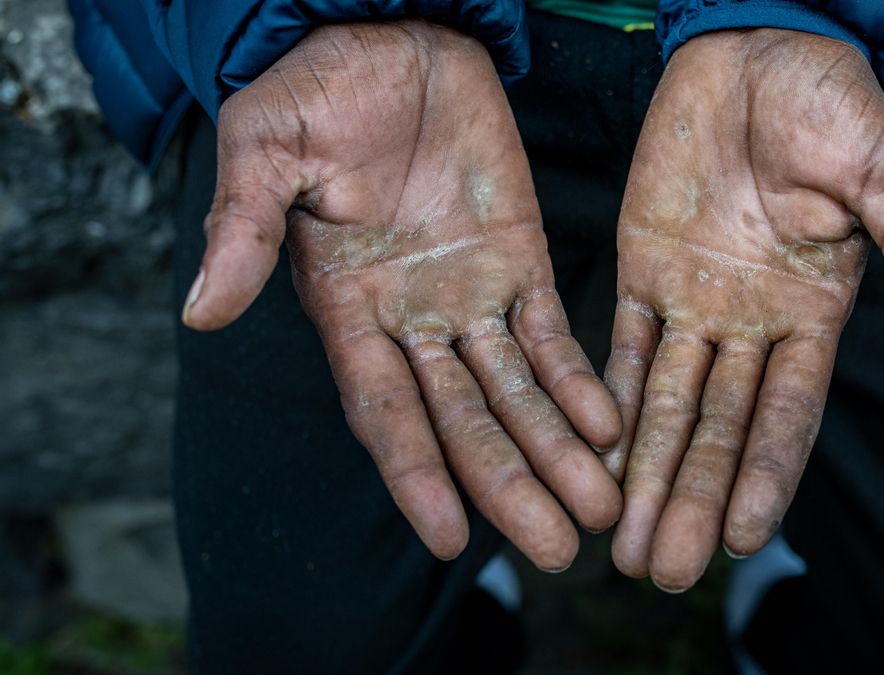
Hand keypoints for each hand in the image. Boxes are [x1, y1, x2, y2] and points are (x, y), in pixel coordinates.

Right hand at [181, 21, 621, 569]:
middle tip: (555, 550)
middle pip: (463, 421)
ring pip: (516, 392)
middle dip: (507, 485)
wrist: (387, 32)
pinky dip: (578, 379)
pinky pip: (551, 332)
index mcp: (346, 308)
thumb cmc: (315, 88)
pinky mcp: (520, 256)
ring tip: (598, 510)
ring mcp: (470, 293)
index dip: (415, 473)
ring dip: (557, 451)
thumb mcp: (265, 148)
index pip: (384, 410)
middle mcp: (412, 319)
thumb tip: (200, 310)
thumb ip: (244, 229)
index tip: (450, 538)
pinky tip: (610, 426)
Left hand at [605, 29, 883, 590]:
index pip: (786, 413)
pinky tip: (590, 453)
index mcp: (813, 313)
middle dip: (689, 496)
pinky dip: (605, 397)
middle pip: (717, 426)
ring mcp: (694, 299)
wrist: (760, 47)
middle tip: (662, 570)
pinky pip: (622, 342)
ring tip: (621, 541)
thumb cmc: (835, 105)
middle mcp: (751, 322)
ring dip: (642, 470)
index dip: (762, 474)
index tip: (738, 538)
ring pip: (664, 401)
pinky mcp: (642, 267)